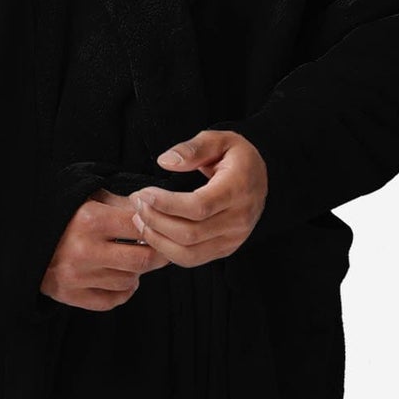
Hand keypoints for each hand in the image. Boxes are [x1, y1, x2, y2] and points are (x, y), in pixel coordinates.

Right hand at [41, 189, 167, 309]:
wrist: (23, 241)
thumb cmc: (63, 216)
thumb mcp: (90, 199)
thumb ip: (124, 204)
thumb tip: (157, 211)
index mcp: (90, 219)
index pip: (143, 228)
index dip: (158, 229)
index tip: (160, 229)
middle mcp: (84, 250)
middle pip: (143, 260)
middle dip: (157, 256)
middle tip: (160, 250)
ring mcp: (76, 276)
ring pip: (130, 281)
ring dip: (136, 272)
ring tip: (130, 260)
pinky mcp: (70, 295)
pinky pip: (113, 300)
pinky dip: (122, 291)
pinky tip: (118, 277)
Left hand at [126, 130, 267, 265]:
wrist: (262, 178)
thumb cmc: (237, 158)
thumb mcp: (220, 139)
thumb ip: (192, 148)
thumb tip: (166, 161)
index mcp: (239, 189)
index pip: (198, 207)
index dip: (165, 204)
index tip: (142, 193)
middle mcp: (239, 219)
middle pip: (189, 233)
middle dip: (155, 220)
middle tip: (136, 203)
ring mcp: (234, 239)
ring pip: (188, 253)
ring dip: (157, 239)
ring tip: (140, 219)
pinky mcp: (226, 249)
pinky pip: (192, 259)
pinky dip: (167, 250)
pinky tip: (154, 233)